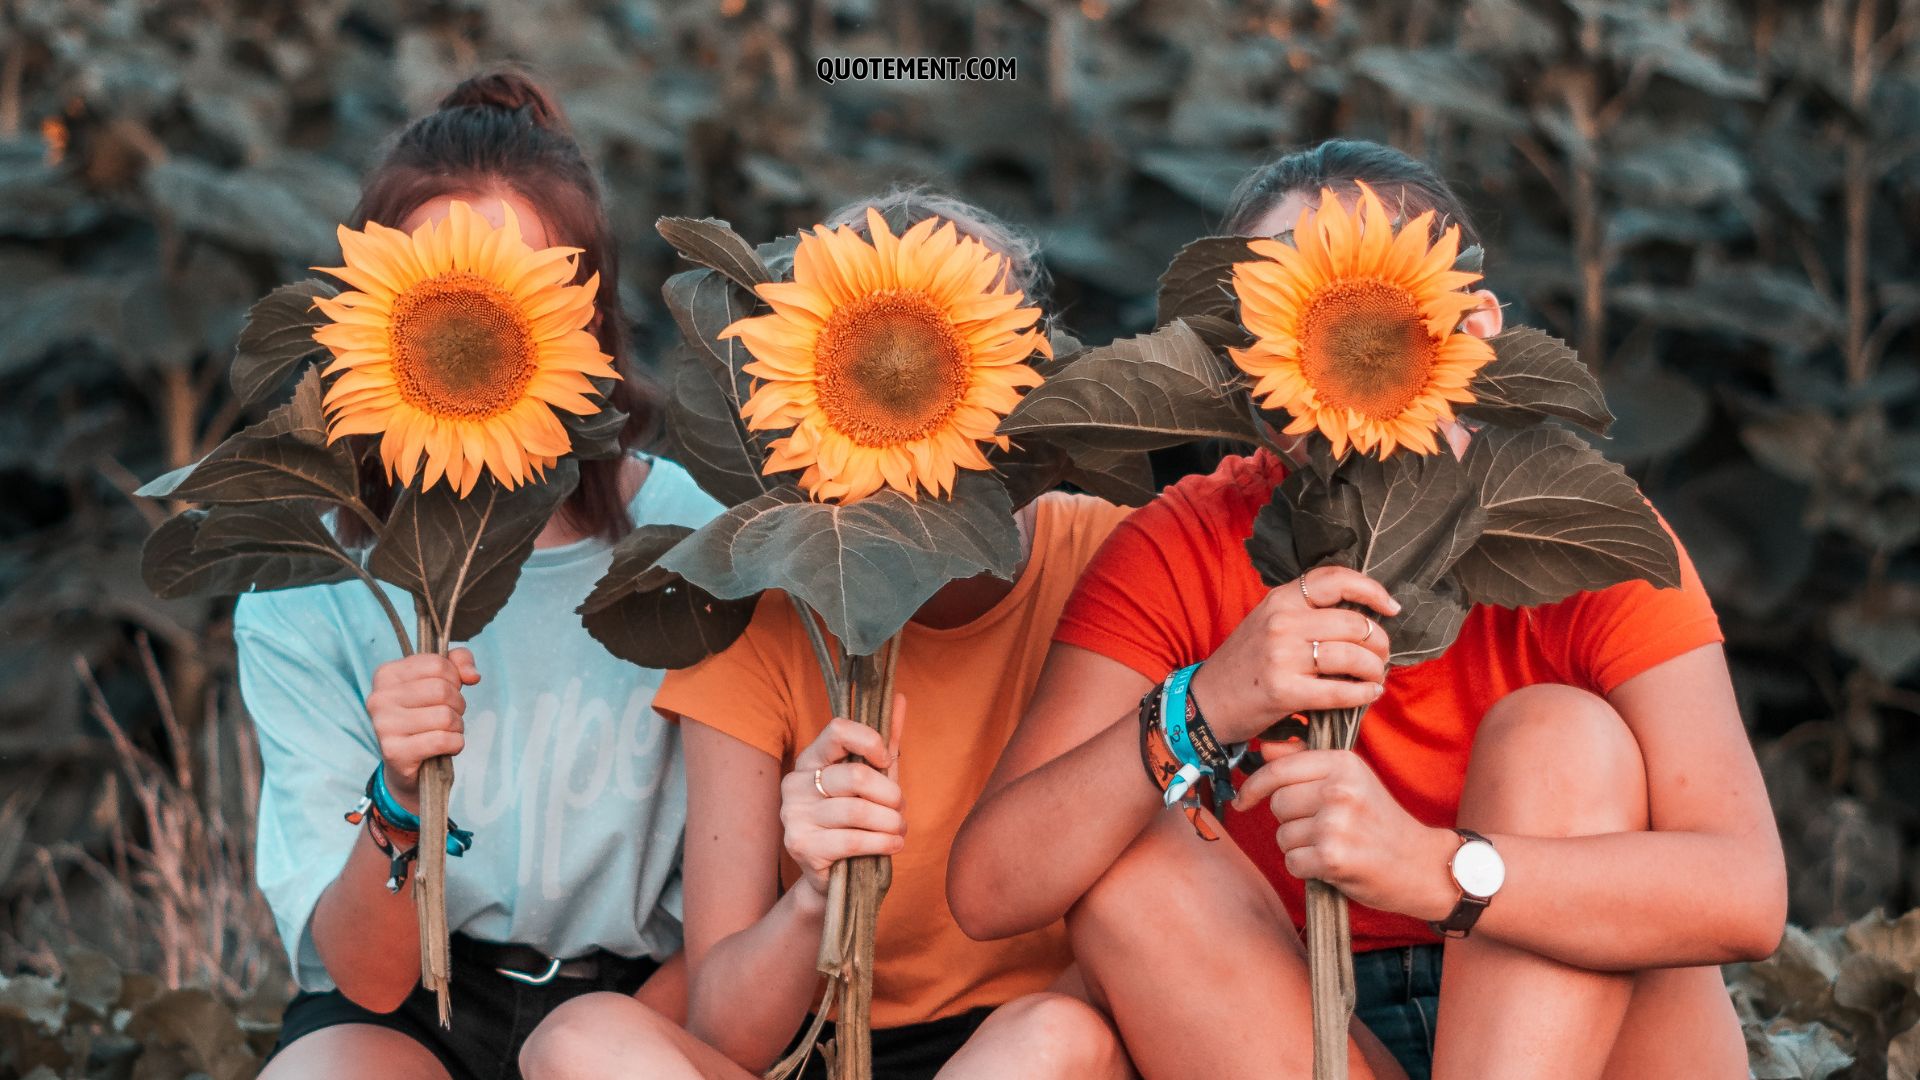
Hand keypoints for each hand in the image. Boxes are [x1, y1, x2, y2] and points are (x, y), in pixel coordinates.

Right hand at [366, 648, 479, 812]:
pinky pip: (443, 740)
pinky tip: (445, 746)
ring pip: (445, 716)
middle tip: (448, 715)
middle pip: (442, 690)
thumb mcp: (441, 680)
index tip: (447, 690)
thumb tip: (472, 675)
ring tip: (445, 731)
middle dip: (457, 704)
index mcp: (387, 674)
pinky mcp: (394, 751)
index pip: (437, 664)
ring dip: (456, 726)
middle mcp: (379, 698)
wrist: (406, 762)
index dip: (454, 678)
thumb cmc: (424, 715)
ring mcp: (383, 725)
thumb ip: (459, 662)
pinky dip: (455, 744)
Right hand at [779, 697, 907, 899]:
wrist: (834, 877)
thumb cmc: (856, 821)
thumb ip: (886, 741)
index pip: (838, 730)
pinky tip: (893, 844)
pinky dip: (883, 842)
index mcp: (811, 759)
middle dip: (891, 796)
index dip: (870, 741)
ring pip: (858, 811)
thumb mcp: (874, 779)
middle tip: (900, 809)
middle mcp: (795, 783)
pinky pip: (853, 840)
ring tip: (899, 829)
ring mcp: (793, 815)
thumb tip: (901, 698)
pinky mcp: (801, 845)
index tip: (887, 761)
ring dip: (891, 822)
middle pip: (856, 776)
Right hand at [1188, 565, 1398, 744]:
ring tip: (1376, 677)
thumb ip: (1305, 613)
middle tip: (1382, 655)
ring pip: (1352, 656)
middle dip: (1379, 642)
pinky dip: (1362, 694)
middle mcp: (1281, 621)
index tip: (1391, 606)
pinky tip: (1368, 694)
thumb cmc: (1245, 663)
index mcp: (1280, 598)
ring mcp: (1281, 656)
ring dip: (1375, 669)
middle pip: (1353, 623)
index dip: (1371, 589)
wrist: (1206, 701)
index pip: (1335, 579)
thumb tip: (1361, 616)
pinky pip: (1339, 691)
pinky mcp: (1283, 690)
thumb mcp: (1267, 622)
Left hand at [1232, 742, 1458, 920]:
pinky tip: (1330, 865)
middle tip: (1320, 827)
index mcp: (1343, 763)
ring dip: (1298, 846)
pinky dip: (1305, 869)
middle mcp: (1340, 789)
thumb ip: (1306, 762)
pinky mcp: (1333, 857)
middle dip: (1289, 819)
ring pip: (1282, 835)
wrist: (1419, 864)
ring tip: (1330, 845)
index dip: (1254, 786)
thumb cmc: (1378, 820)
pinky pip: (1291, 862)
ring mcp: (1337, 823)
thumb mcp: (1350, 780)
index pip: (1277, 769)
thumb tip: (1264, 746)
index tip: (1244, 800)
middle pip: (1276, 803)